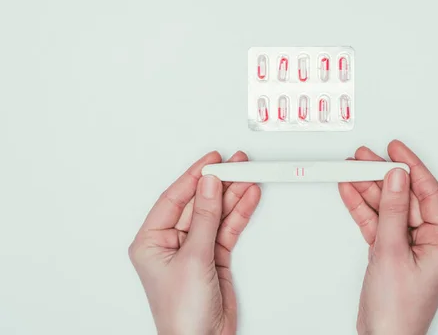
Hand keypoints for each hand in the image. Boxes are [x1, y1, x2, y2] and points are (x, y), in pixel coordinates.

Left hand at [129, 151, 260, 334]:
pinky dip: (239, 213)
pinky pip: (227, 228)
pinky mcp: (214, 256)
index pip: (174, 198)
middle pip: (198, 203)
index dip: (194, 177)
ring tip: (249, 176)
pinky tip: (248, 197)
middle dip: (219, 184)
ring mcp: (195, 249)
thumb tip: (209, 185)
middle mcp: (171, 242)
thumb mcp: (193, 259)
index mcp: (151, 240)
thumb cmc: (181, 313)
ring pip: (216, 213)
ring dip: (232, 195)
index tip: (212, 161)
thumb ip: (204, 219)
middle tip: (237, 165)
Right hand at [338, 140, 437, 334]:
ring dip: (369, 189)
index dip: (410, 166)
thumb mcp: (392, 252)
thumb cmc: (398, 311)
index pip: (428, 191)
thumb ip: (392, 211)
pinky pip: (377, 222)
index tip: (395, 148)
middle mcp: (429, 240)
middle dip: (382, 176)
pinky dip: (363, 208)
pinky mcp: (391, 251)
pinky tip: (350, 192)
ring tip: (351, 170)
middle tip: (364, 158)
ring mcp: (409, 246)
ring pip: (388, 207)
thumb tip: (396, 177)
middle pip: (404, 197)